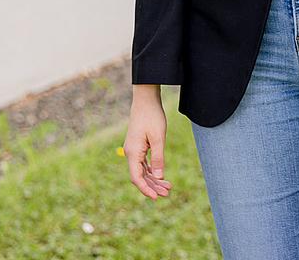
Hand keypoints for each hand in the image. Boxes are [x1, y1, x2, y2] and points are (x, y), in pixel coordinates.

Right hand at [124, 85, 172, 199]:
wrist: (145, 101)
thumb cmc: (152, 117)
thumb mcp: (158, 138)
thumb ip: (158, 158)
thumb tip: (158, 177)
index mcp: (132, 153)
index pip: (136, 177)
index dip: (146, 189)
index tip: (156, 197)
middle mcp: (130, 153)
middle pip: (140, 176)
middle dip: (153, 186)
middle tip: (167, 193)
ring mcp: (133, 150)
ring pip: (142, 170)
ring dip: (154, 179)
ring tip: (168, 187)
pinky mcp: (138, 146)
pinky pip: (143, 163)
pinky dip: (152, 170)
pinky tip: (160, 176)